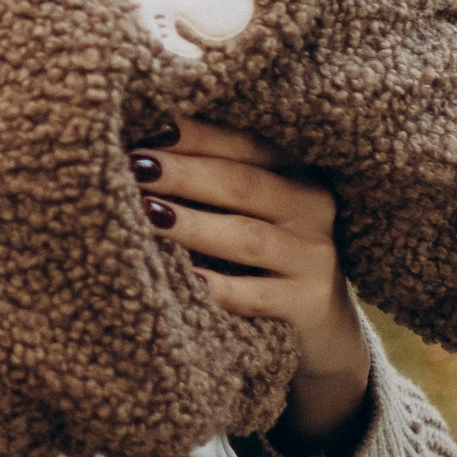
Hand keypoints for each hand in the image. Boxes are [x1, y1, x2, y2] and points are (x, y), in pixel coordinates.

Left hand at [131, 119, 372, 446]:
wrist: (320, 327)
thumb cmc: (261, 252)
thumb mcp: (248, 208)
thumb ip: (210, 176)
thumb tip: (139, 147)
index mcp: (294, 170)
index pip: (245, 144)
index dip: (196, 136)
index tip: (148, 129)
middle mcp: (311, 207)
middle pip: (243, 185)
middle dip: (185, 174)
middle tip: (136, 167)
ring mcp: (313, 257)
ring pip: (249, 238)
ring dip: (195, 226)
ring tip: (149, 216)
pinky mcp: (309, 304)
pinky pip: (258, 296)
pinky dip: (222, 289)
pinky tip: (189, 282)